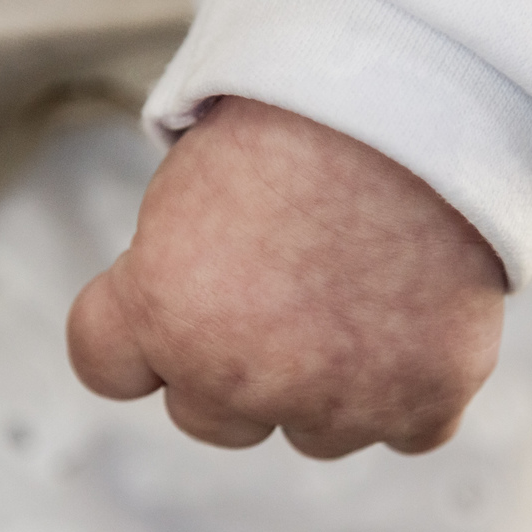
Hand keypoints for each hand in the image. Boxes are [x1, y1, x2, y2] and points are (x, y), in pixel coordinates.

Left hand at [66, 97, 505, 457]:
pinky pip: (407, 427)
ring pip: (312, 434)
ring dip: (326, 388)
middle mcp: (239, 374)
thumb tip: (183, 306)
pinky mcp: (425, 399)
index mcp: (162, 307)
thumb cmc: (300, 117)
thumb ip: (171, 272)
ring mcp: (336, 399)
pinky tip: (418, 319)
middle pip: (209, 417)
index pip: (106, 366)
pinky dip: (411, 386)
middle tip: (283, 292)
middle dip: (234, 369)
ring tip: (361, 294)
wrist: (422, 96)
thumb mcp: (191, 180)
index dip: (140, 333)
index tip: (176, 303)